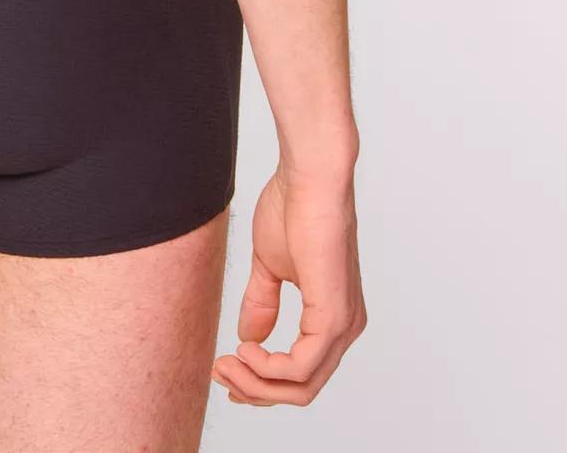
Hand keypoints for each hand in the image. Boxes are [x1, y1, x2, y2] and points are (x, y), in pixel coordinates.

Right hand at [212, 163, 364, 407]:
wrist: (308, 176)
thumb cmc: (293, 206)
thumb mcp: (271, 266)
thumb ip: (262, 303)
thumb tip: (249, 337)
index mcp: (332, 315)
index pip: (302, 372)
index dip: (262, 381)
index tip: (227, 369)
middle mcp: (345, 327)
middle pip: (302, 389)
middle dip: (256, 389)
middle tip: (221, 372)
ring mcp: (342, 325)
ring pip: (302, 386)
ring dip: (257, 382)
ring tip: (227, 362)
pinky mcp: (333, 317)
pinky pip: (302, 367)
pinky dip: (269, 368)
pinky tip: (245, 348)